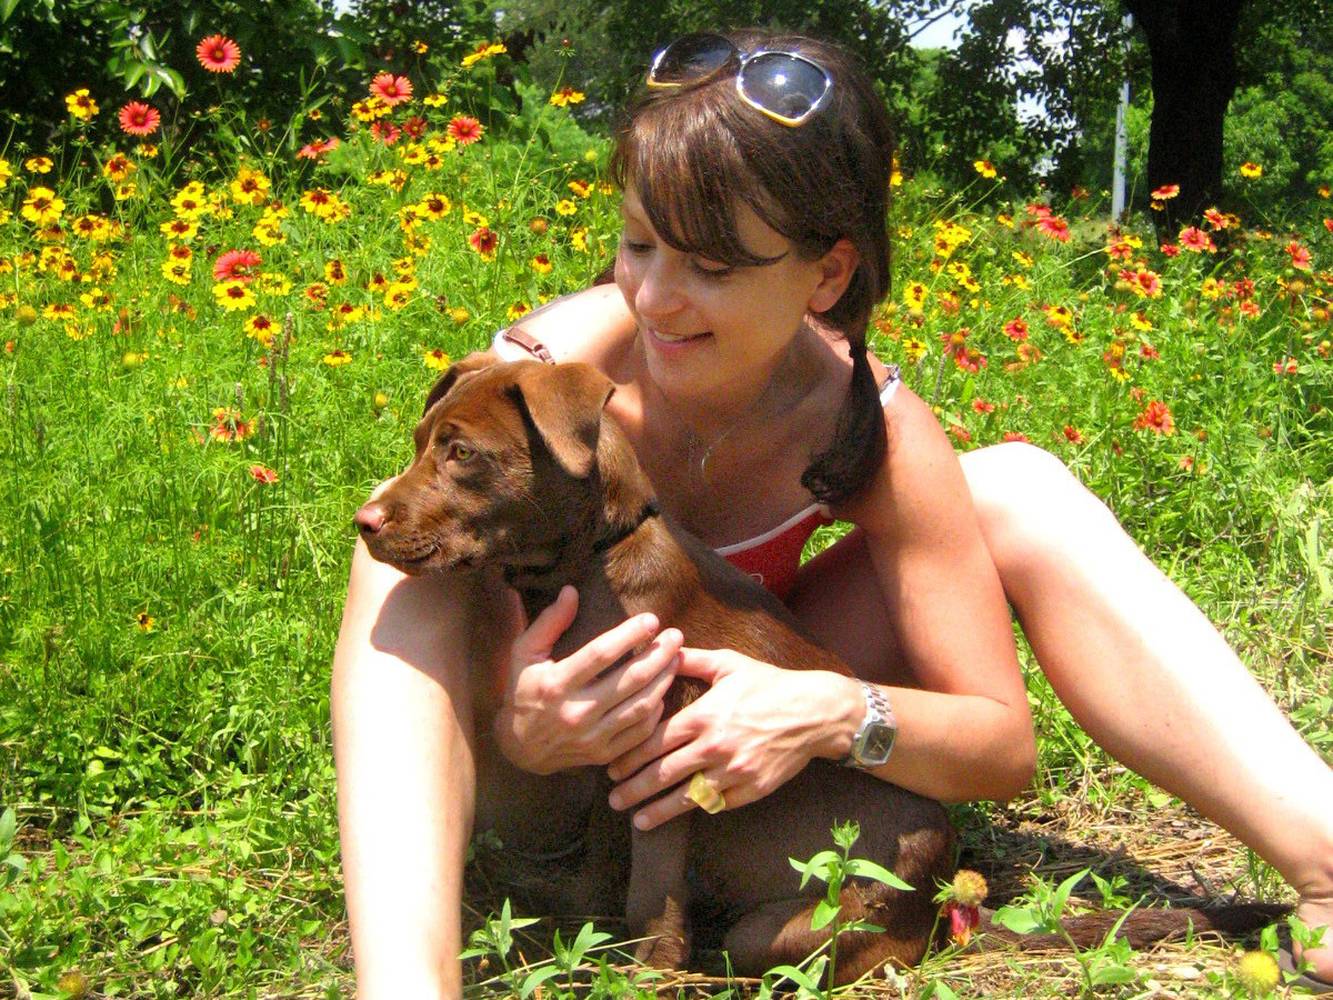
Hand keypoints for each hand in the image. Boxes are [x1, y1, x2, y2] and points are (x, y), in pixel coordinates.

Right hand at [493, 586, 683, 774]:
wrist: (519, 748)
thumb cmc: (523, 691)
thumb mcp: (524, 654)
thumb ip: (549, 622)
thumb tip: (571, 591)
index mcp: (556, 683)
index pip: (600, 654)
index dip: (629, 635)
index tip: (651, 619)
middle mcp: (576, 712)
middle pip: (629, 680)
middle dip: (658, 655)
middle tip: (676, 636)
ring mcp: (591, 737)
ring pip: (641, 706)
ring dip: (664, 680)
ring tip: (676, 658)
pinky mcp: (603, 754)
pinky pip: (639, 732)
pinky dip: (656, 711)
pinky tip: (662, 691)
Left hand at [605, 648, 858, 829]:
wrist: (815, 713)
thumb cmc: (769, 684)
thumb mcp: (729, 664)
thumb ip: (691, 660)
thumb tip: (661, 649)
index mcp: (703, 715)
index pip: (654, 741)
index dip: (629, 756)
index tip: (611, 768)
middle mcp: (714, 747)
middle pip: (663, 773)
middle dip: (634, 789)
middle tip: (613, 800)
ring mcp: (733, 772)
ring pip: (687, 797)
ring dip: (658, 810)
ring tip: (638, 820)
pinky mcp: (752, 789)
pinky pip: (718, 804)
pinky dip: (697, 809)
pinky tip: (680, 814)